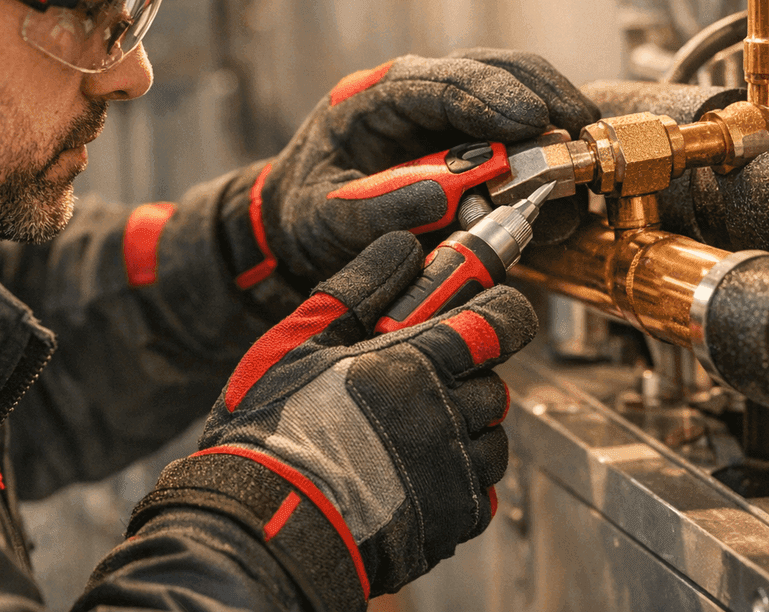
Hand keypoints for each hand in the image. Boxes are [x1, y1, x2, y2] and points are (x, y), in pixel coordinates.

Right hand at [129, 232, 536, 607]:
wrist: (267, 521)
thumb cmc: (273, 430)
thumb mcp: (300, 341)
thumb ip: (358, 289)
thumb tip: (402, 247)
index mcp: (417, 363)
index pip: (499, 322)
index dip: (500, 313)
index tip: (488, 314)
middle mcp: (447, 415)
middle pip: (494, 384)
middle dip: (468, 378)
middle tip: (419, 383)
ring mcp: (454, 473)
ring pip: (492, 440)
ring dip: (465, 431)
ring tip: (409, 435)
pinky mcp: (452, 521)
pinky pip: (482, 494)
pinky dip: (459, 482)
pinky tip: (412, 477)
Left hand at [222, 50, 598, 293]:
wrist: (299, 226)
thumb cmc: (306, 214)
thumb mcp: (324, 217)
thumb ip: (376, 210)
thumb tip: (444, 197)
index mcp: (373, 98)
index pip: (437, 80)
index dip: (488, 95)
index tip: (530, 119)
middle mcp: (419, 94)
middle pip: (491, 70)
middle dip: (540, 95)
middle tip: (578, 130)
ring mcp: (450, 115)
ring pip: (516, 92)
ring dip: (554, 121)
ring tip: (582, 159)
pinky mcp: (472, 143)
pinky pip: (521, 136)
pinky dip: (548, 156)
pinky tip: (566, 187)